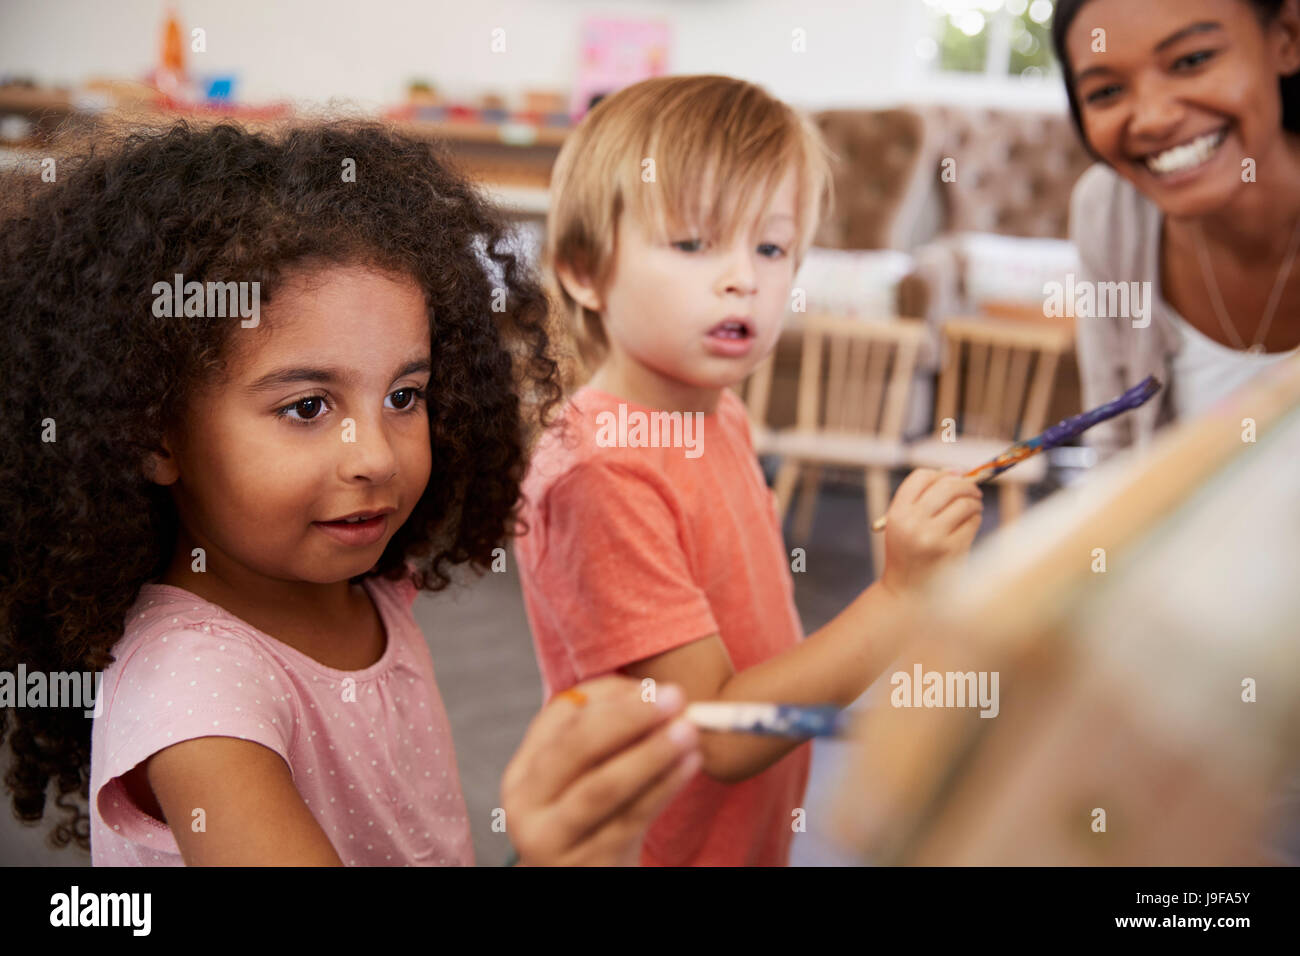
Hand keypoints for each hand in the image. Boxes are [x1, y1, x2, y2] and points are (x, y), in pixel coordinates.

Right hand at [500, 676, 700, 865]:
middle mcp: (526, 803)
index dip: (612, 699)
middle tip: (674, 698)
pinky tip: (689, 764)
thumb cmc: (595, 816)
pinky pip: (630, 819)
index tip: (659, 688)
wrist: (584, 877)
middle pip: (575, 747)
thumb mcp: (587, 774)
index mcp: (524, 770)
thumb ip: (608, 725)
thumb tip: (650, 693)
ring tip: (689, 730)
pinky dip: (663, 786)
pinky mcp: (586, 864)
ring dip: (651, 752)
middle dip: (628, 718)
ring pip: (604, 787)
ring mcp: (551, 839)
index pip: (561, 718)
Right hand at [880, 468, 981, 594]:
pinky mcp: (952, 549)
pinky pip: (972, 522)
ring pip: (964, 503)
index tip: (952, 478)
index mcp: (897, 513)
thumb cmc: (909, 554)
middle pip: (946, 486)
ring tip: (973, 508)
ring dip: (974, 502)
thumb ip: (922, 500)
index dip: (940, 474)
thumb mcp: (903, 525)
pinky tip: (970, 524)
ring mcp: (933, 537)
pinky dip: (975, 519)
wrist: (908, 593)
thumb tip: (956, 471)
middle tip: (974, 490)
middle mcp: (913, 522)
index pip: (921, 477)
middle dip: (965, 484)